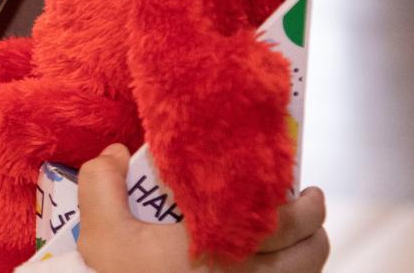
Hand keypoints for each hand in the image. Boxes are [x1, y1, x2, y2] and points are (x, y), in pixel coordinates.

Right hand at [77, 144, 328, 271]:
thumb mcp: (100, 235)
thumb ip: (101, 183)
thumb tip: (116, 152)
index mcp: (224, 242)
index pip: (289, 219)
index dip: (305, 204)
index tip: (302, 189)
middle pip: (310, 250)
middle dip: (313, 225)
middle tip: (301, 207)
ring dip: (305, 255)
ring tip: (293, 241)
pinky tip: (272, 270)